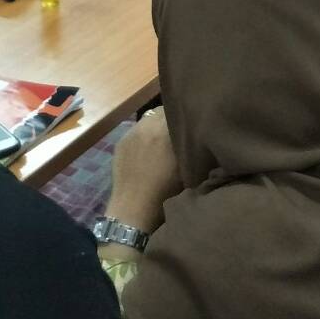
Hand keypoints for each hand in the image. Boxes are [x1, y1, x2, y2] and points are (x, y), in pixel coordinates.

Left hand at [104, 109, 180, 234]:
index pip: (178, 109)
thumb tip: (198, 132)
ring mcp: (131, 132)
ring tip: (161, 141)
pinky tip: (146, 151)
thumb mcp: (188, 166)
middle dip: (170, 119)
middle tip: (177, 132)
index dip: (186, 116)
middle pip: (162, 111)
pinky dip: (144, 136)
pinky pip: (136, 131)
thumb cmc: (167, 192)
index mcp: (166, 129)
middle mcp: (147, 125)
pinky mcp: (120, 142)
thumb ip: (191, 145)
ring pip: (148, 120)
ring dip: (156, 126)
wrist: (134, 209)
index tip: (192, 124)